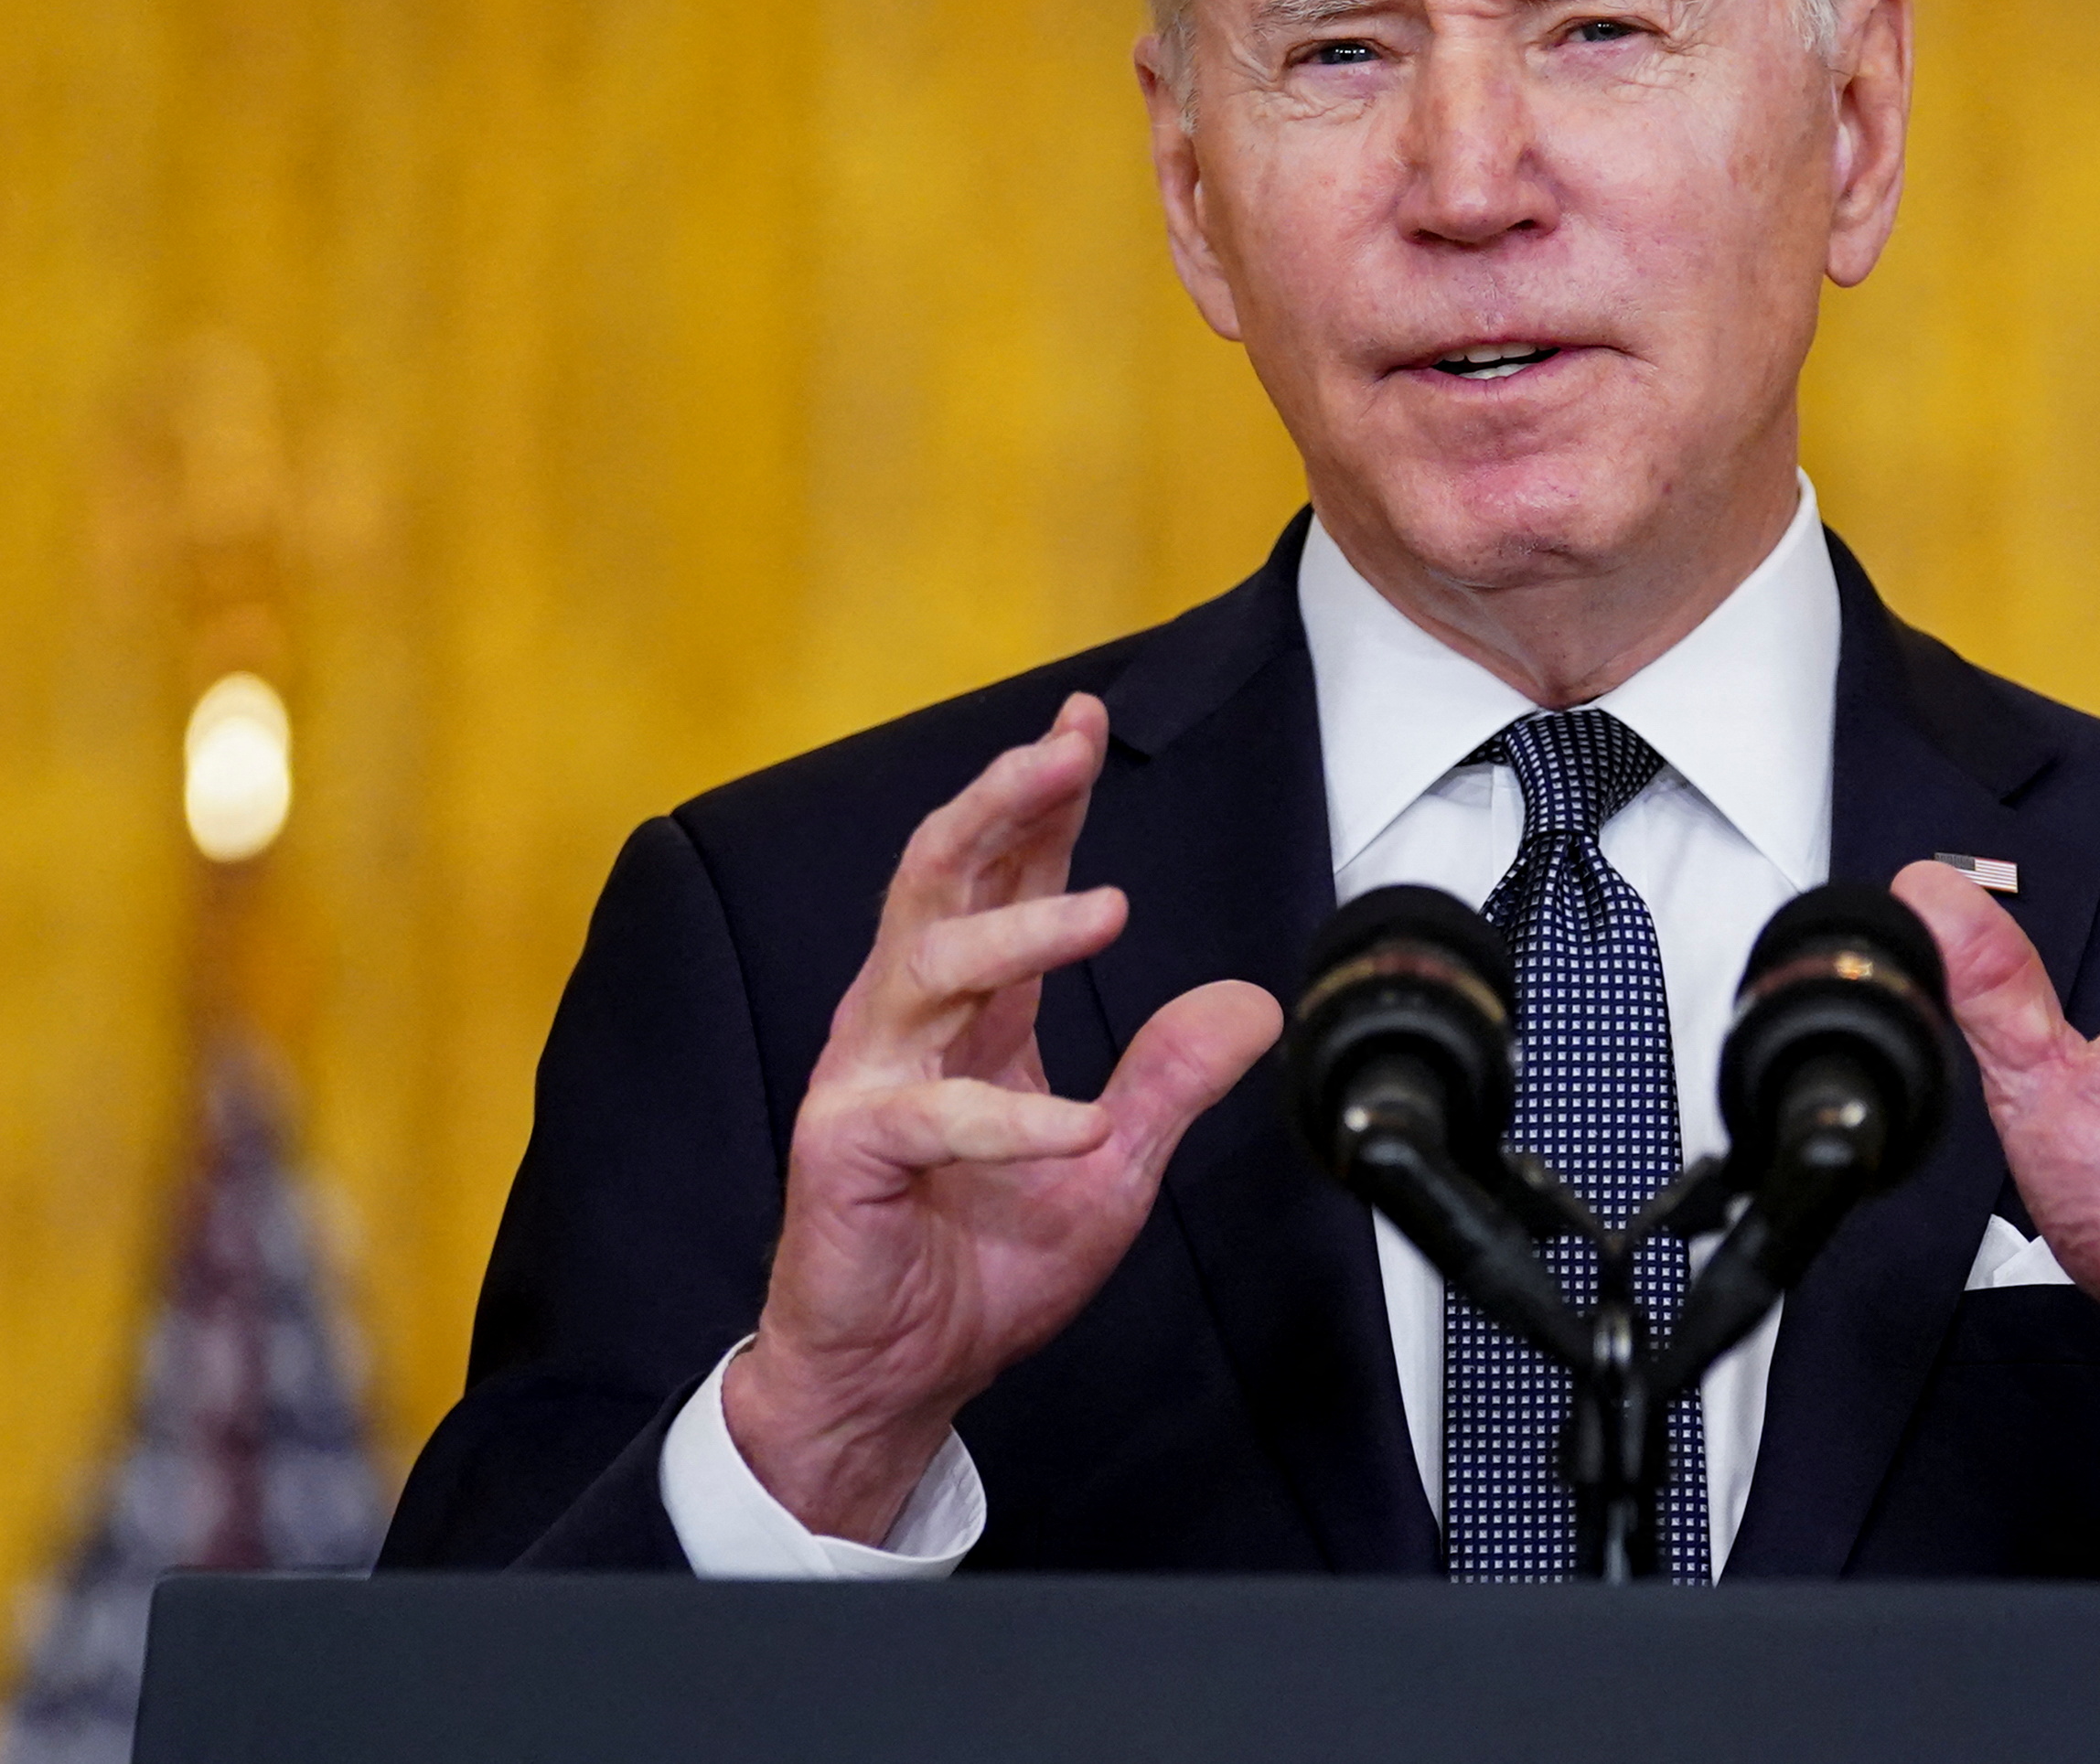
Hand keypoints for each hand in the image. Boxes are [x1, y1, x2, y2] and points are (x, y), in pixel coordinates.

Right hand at [726, 694, 1281, 1540]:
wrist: (892, 1377)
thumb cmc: (981, 1269)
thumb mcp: (1112, 1167)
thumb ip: (1171, 1079)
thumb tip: (1253, 1002)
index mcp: (968, 1013)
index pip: (1003, 877)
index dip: (1044, 798)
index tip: (1086, 722)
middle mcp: (908, 1023)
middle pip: (940, 876)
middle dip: (1005, 800)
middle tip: (1070, 745)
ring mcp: (870, 1080)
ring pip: (927, 963)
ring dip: (1020, 930)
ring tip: (1111, 912)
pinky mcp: (847, 1153)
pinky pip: (928, 1116)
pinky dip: (1008, 1118)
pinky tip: (1074, 1123)